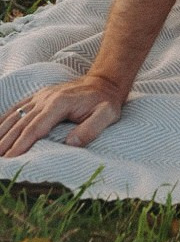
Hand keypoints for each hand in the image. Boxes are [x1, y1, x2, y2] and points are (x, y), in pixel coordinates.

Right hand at [0, 77, 123, 156]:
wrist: (104, 82)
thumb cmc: (104, 102)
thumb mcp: (107, 115)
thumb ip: (91, 129)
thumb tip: (71, 143)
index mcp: (60, 103)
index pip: (35, 127)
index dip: (21, 144)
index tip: (10, 160)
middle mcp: (46, 98)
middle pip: (20, 124)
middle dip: (6, 143)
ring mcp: (41, 96)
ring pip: (15, 115)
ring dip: (2, 133)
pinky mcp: (39, 96)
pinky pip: (17, 107)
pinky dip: (5, 119)